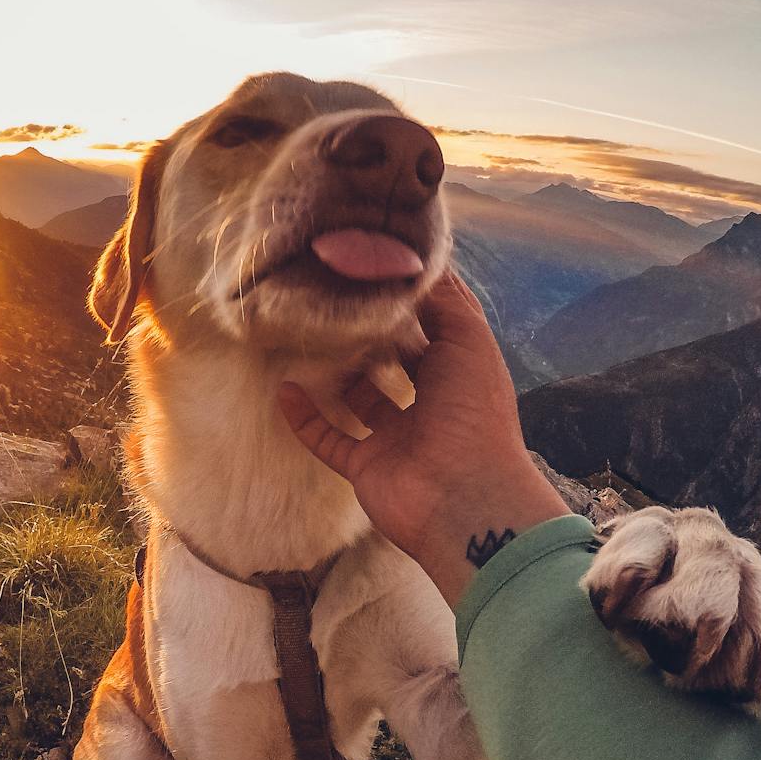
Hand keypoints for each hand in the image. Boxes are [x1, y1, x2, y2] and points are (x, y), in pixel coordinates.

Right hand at [278, 273, 567, 604]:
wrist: (466, 498)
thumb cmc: (475, 413)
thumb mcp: (468, 339)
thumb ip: (445, 298)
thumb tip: (417, 261)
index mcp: (459, 372)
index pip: (431, 329)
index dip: (406, 303)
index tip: (370, 272)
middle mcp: (429, 403)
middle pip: (392, 363)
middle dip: (367, 337)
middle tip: (331, 301)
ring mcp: (396, 437)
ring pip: (358, 399)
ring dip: (335, 375)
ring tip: (306, 339)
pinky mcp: (366, 467)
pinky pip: (329, 439)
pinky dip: (305, 418)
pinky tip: (285, 390)